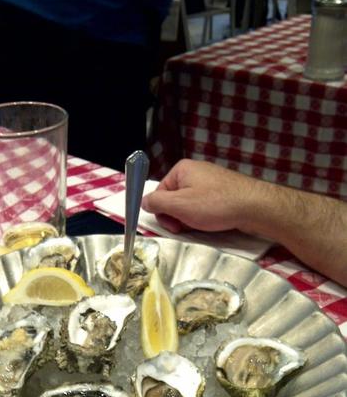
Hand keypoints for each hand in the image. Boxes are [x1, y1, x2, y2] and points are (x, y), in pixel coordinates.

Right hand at [142, 159, 263, 233]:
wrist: (254, 207)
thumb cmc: (215, 204)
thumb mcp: (179, 205)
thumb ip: (156, 203)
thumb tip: (142, 201)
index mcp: (181, 170)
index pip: (159, 194)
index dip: (162, 213)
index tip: (173, 226)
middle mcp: (194, 172)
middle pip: (173, 199)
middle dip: (177, 217)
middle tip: (187, 227)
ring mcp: (209, 181)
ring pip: (188, 205)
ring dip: (190, 219)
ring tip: (202, 225)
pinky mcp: (221, 192)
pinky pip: (203, 206)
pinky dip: (203, 216)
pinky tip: (212, 222)